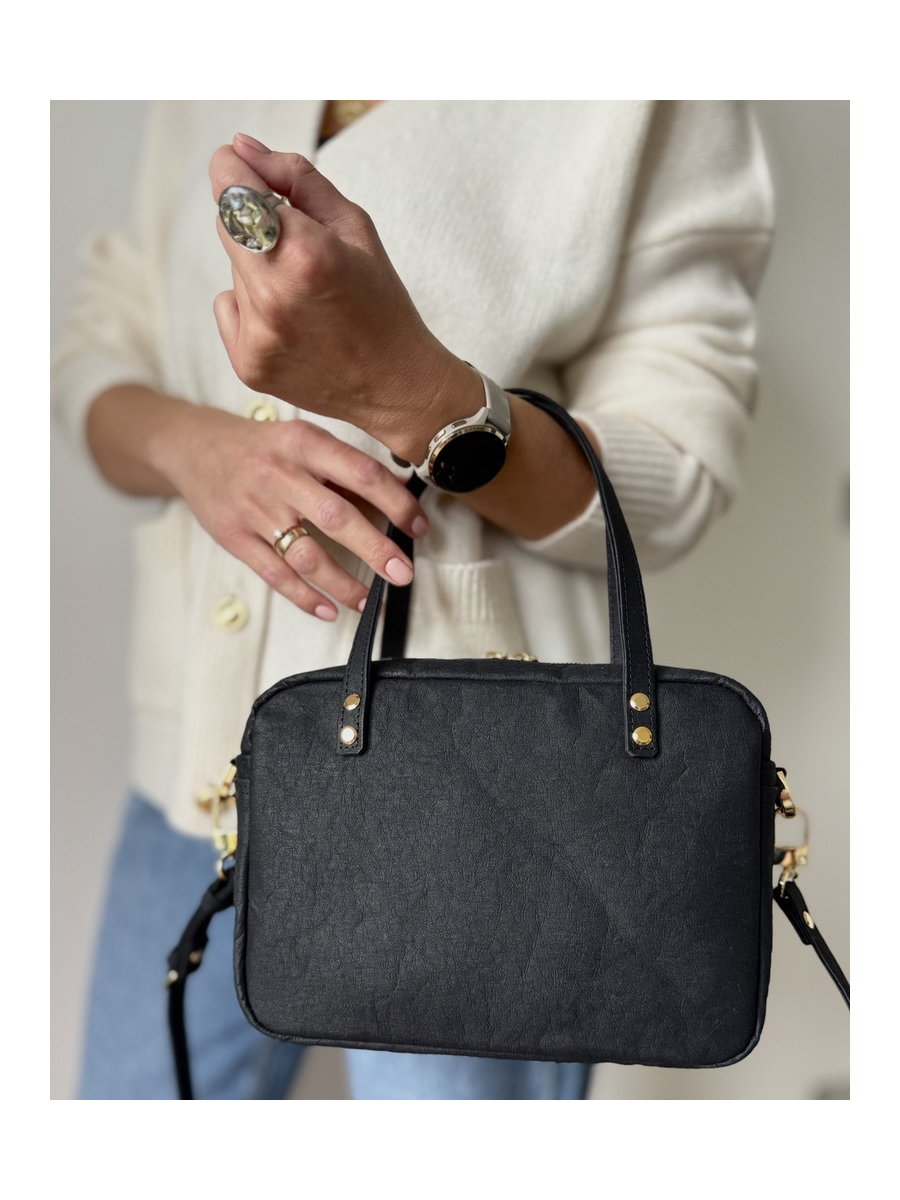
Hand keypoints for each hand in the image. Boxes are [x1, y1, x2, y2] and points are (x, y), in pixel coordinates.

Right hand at [156, 400, 427, 619]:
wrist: (192, 447)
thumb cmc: (262, 448)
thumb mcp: (303, 442)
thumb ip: (346, 469)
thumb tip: (401, 492)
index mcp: (304, 443)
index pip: (360, 473)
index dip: (395, 502)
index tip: (418, 528)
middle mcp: (278, 474)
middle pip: (335, 517)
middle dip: (375, 549)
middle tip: (403, 574)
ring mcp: (254, 508)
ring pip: (305, 553)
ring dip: (342, 583)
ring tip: (370, 602)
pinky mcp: (234, 537)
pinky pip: (274, 574)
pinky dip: (304, 597)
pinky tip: (328, 610)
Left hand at [208, 134, 480, 460]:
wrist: (397, 386)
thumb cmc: (382, 302)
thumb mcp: (355, 227)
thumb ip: (295, 178)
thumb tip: (240, 147)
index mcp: (306, 254)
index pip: (232, 188)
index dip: (234, 170)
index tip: (241, 167)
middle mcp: (273, 296)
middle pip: (227, 225)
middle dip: (254, 221)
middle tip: (301, 246)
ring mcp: (257, 335)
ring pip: (233, 269)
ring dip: (259, 268)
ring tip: (307, 295)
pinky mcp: (247, 363)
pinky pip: (228, 308)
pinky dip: (251, 307)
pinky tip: (293, 322)